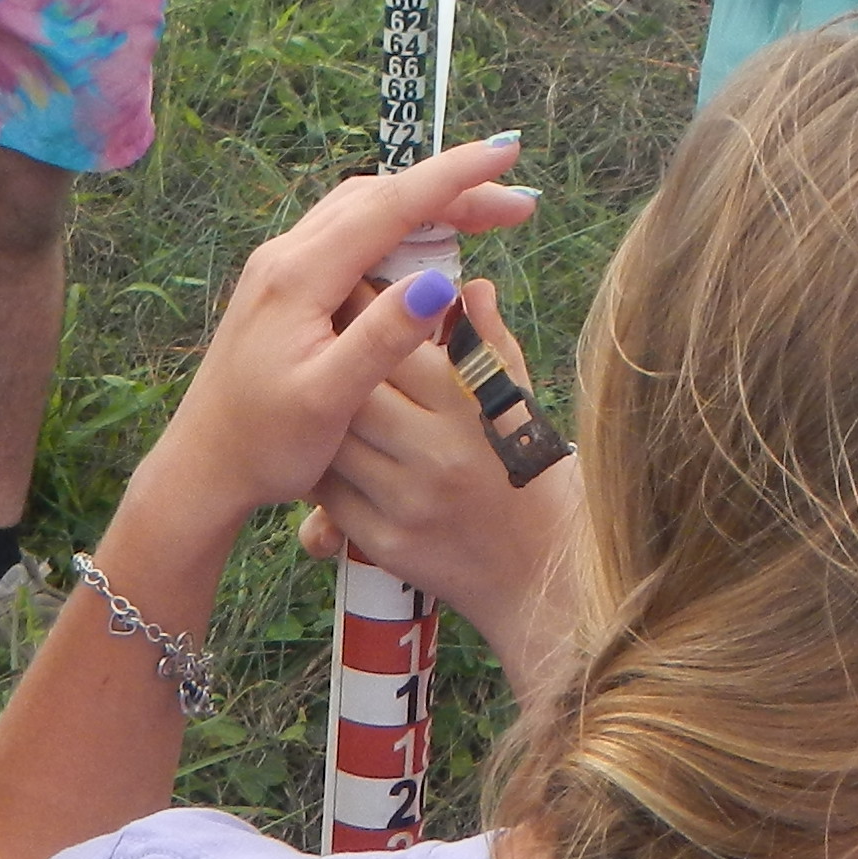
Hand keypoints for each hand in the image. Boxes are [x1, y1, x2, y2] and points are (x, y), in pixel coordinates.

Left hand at [132, 140, 538, 534]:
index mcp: (300, 276)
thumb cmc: (264, 444)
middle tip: (516, 204)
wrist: (203, 467)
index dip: (453, 179)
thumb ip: (381, 340)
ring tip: (485, 217)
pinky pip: (348, 232)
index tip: (507, 156)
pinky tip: (426, 247)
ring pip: (362, 209)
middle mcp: (286, 257)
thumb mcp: (328, 400)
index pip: (389, 206)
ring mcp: (280, 268)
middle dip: (451, 189)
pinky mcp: (282, 286)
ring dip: (424, 203)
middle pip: (379, 196)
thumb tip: (440, 284)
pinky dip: (397, 225)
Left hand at [308, 278, 581, 671]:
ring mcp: (407, 501)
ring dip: (322, 414)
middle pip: (356, 388)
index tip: (357, 291)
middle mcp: (436, 453)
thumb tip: (471, 285)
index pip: (402, 342)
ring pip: (334, 441)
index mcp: (470, 408)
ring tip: (316, 390)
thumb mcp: (521, 406)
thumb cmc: (532, 476)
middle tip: (319, 334)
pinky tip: (321, 452)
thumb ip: (491, 345)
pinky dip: (322, 471)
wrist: (541, 573)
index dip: (372, 312)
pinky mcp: (386, 542)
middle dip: (335, 357)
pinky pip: (331, 497)